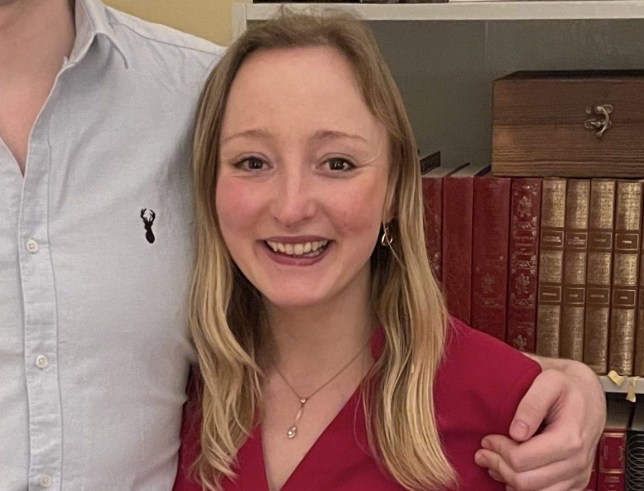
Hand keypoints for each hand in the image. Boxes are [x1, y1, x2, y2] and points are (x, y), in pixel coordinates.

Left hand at [474, 356, 605, 490]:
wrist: (589, 395)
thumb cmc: (565, 386)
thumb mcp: (548, 381)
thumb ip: (531, 404)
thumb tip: (517, 432)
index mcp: (569, 438)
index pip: (522, 459)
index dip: (498, 451)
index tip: (487, 439)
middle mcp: (577, 461)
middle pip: (526, 481)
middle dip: (498, 466)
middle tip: (483, 452)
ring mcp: (579, 474)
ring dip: (508, 479)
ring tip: (494, 462)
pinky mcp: (577, 482)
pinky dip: (525, 488)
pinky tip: (512, 472)